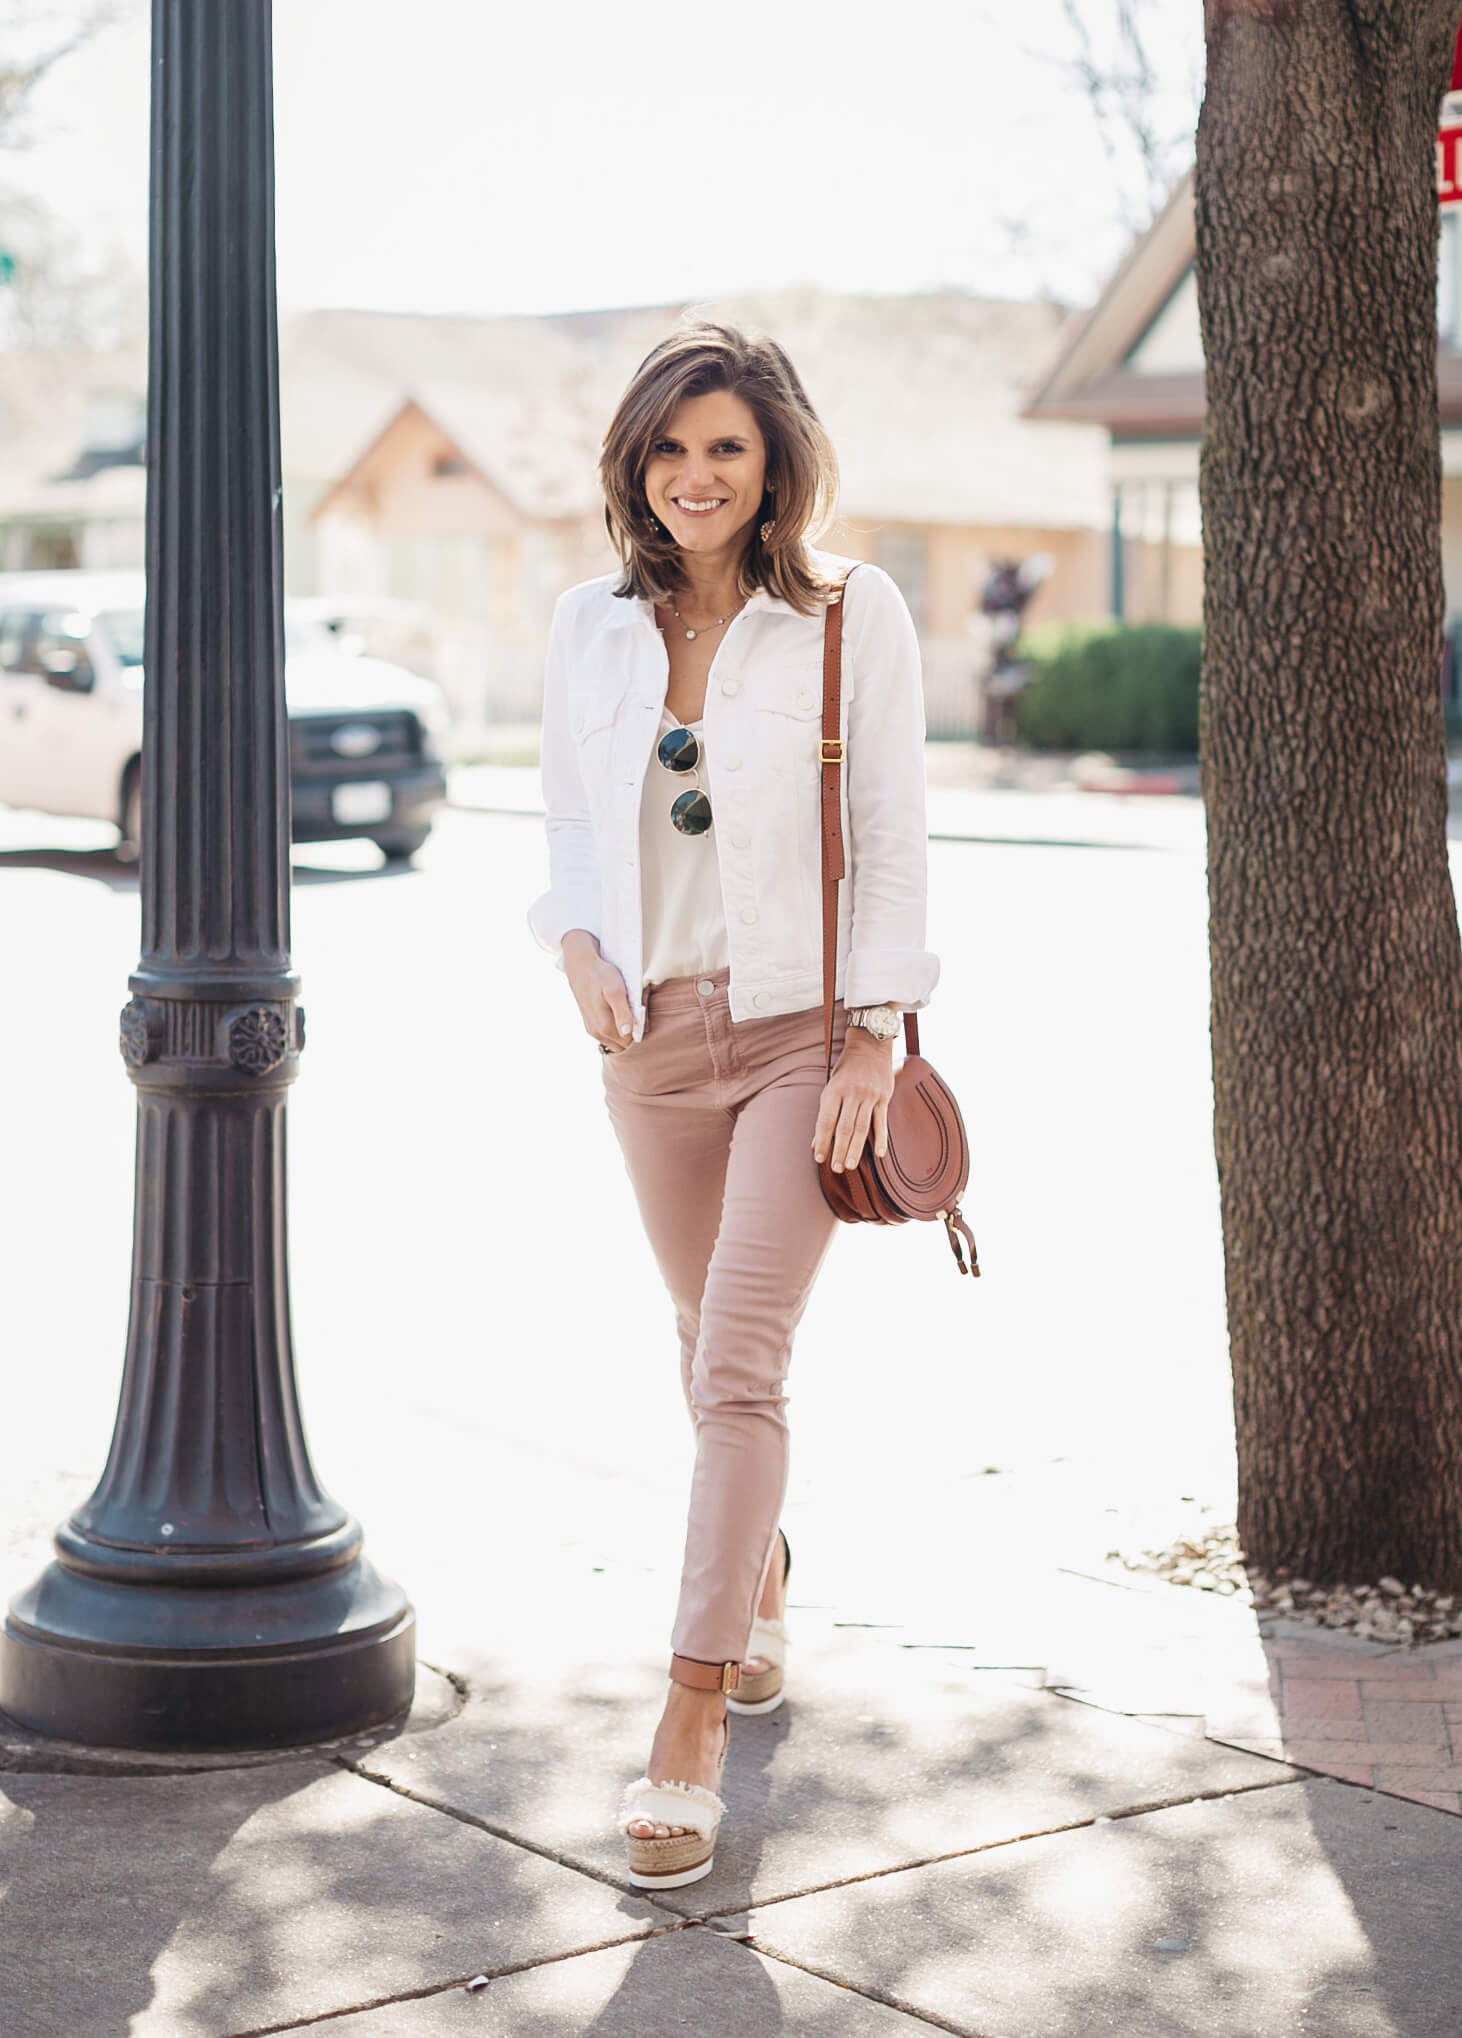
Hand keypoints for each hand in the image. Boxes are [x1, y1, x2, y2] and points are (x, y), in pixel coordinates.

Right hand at [562, 930, 634, 1049]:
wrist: (581, 967)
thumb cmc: (601, 976)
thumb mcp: (616, 991)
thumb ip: (622, 1013)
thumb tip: (626, 1033)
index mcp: (605, 1028)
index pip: (630, 1043)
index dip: (639, 1031)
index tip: (640, 1014)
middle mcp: (597, 1033)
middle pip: (623, 1044)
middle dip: (632, 1033)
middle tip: (635, 1012)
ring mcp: (592, 1030)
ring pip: (615, 1040)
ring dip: (624, 1030)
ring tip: (627, 1010)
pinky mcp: (590, 1024)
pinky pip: (608, 1035)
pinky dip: (615, 1027)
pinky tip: (617, 1011)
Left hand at [812, 1030, 894, 1173]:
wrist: (869, 1046)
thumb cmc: (846, 1070)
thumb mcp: (831, 1087)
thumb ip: (826, 1114)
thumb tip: (816, 1142)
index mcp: (834, 1091)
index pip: (826, 1121)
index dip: (822, 1140)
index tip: (819, 1158)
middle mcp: (851, 1094)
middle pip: (844, 1128)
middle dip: (839, 1150)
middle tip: (837, 1168)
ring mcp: (869, 1095)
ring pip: (861, 1127)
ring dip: (856, 1149)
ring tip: (851, 1165)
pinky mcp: (883, 1097)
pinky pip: (881, 1121)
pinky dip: (880, 1138)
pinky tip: (878, 1154)